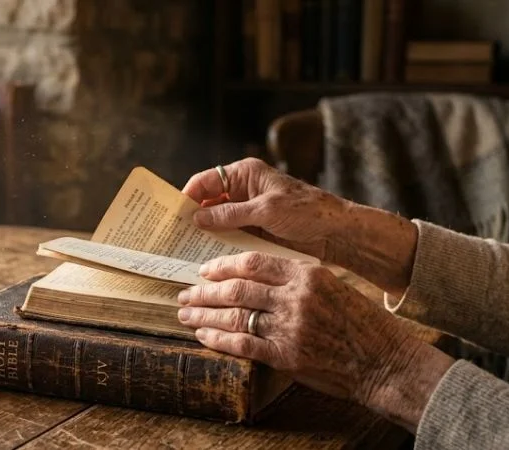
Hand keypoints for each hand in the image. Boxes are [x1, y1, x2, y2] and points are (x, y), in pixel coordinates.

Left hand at [177, 251, 453, 431]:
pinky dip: (219, 340)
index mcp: (307, 274)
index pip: (254, 263)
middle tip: (185, 293)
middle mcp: (296, 298)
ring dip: (205, 315)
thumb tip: (254, 279)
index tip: (206, 270)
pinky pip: (242, 344)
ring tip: (186, 313)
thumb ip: (295, 280)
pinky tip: (204, 336)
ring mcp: (290, 327)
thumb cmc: (360, 323)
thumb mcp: (331, 286)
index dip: (224, 266)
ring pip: (234, 316)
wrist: (384, 360)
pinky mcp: (286, 356)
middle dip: (205, 291)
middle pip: (237, 289)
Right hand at [183, 158, 346, 261]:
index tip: (172, 214)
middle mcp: (243, 190)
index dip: (188, 195)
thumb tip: (197, 218)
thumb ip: (230, 214)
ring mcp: (247, 212)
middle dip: (192, 216)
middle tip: (172, 234)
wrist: (337, 233)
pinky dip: (218, 244)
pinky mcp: (253, 231)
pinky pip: (229, 236)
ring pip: (216, 221)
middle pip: (207, 201)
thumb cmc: (307, 212)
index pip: (206, 181)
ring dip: (204, 233)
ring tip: (184, 248)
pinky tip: (206, 257)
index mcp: (245, 174)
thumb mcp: (265, 210)